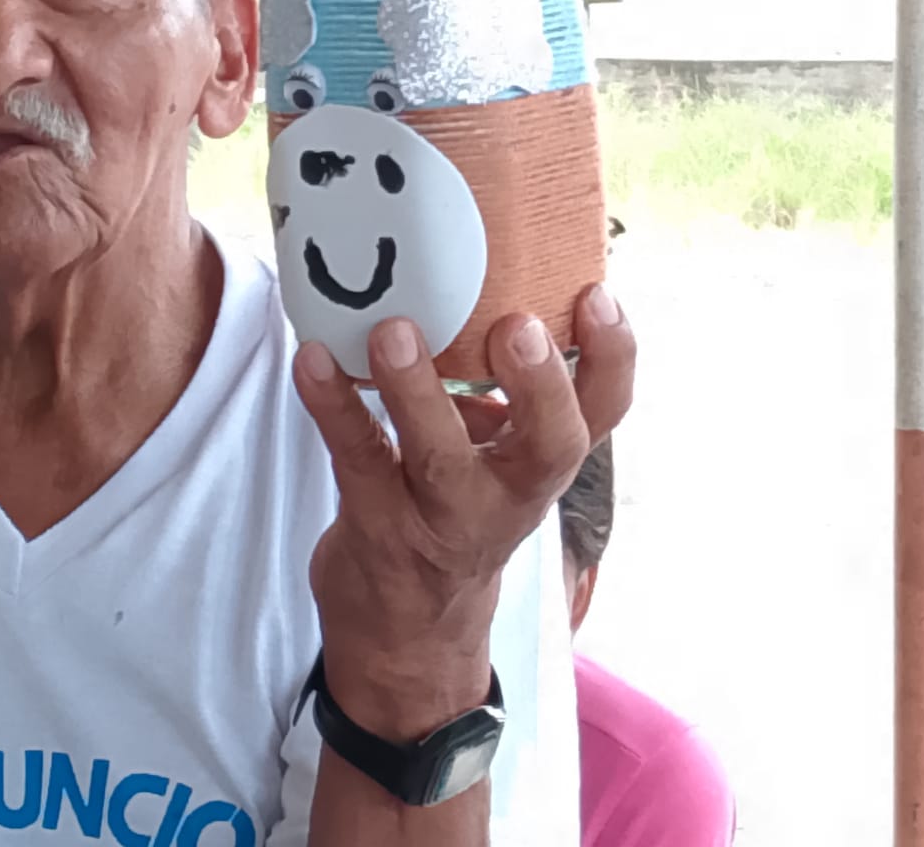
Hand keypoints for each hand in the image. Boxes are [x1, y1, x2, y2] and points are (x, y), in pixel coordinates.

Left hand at [292, 285, 634, 742]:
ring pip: (440, 457)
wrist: (407, 642)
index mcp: (542, 466)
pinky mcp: (377, 527)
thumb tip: (478, 281)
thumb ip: (500, 392)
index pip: (602, 415)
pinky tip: (311, 358)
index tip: (598, 297)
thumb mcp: (499, 462)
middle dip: (540, 388)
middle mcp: (507, 496)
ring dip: (416, 391)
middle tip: (517, 326)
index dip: (612, 358)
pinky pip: (355, 458)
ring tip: (394, 330)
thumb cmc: (457, 516)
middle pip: (550, 448)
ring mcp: (441, 519)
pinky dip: (332, 405)